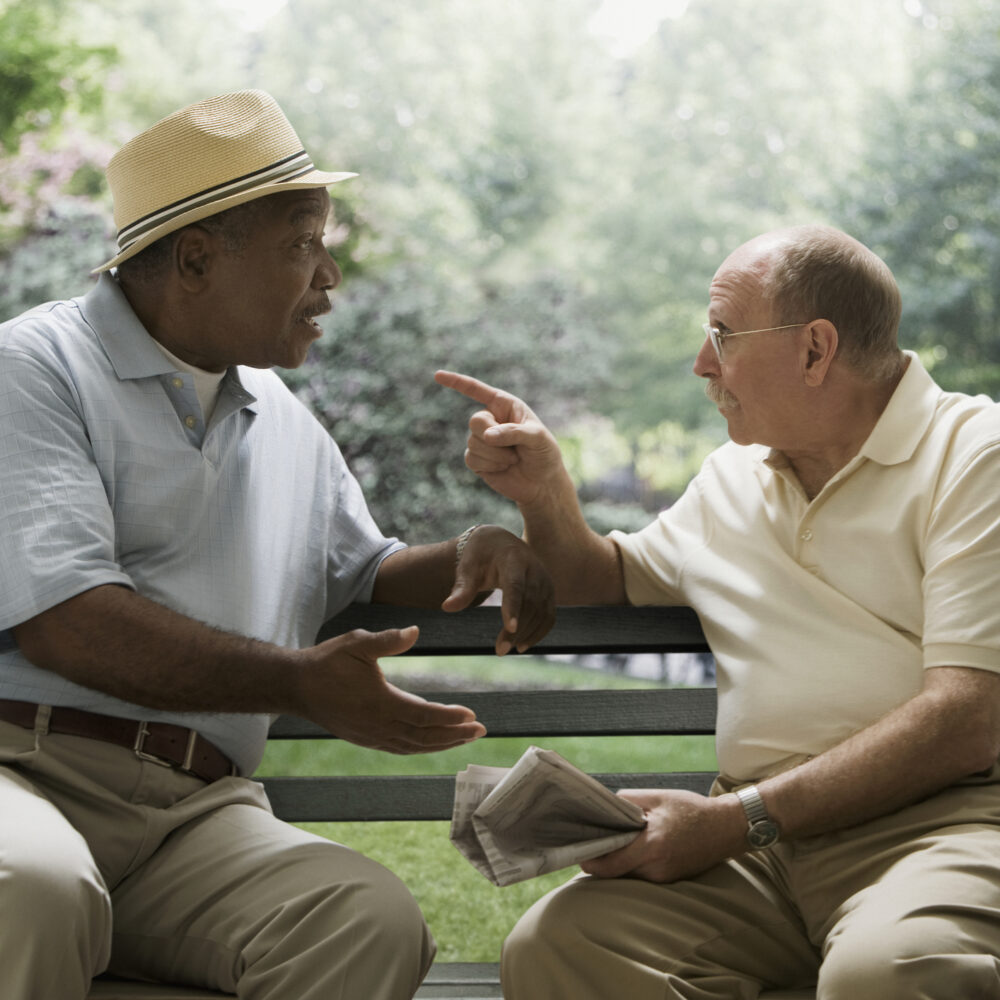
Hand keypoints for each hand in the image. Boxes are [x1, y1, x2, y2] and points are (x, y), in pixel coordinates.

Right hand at [298, 626, 486, 752]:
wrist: (295, 685)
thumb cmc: (327, 661)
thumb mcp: (357, 643)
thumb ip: (388, 639)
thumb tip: (415, 631)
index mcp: (380, 702)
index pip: (424, 715)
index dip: (450, 718)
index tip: (472, 716)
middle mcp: (377, 725)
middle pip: (424, 737)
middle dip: (455, 735)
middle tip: (480, 731)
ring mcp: (370, 736)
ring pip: (413, 746)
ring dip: (440, 744)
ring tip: (464, 739)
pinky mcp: (364, 739)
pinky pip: (399, 749)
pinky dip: (420, 747)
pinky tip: (432, 742)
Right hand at [435, 370, 566, 506]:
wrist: (541, 483)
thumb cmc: (544, 454)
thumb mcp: (538, 438)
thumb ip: (513, 432)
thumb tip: (486, 436)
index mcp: (504, 405)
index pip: (477, 390)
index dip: (457, 382)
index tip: (437, 375)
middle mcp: (490, 419)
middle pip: (475, 420)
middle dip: (491, 436)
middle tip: (513, 448)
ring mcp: (481, 440)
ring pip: (473, 442)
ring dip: (496, 455)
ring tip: (513, 459)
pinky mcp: (477, 460)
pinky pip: (471, 458)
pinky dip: (490, 464)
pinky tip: (503, 467)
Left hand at [441, 525, 555, 653]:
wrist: (500, 542)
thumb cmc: (481, 555)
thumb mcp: (468, 566)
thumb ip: (461, 587)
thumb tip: (447, 607)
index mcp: (513, 559)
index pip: (515, 585)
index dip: (514, 607)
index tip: (510, 629)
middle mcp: (534, 569)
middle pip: (530, 602)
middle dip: (517, 629)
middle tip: (500, 650)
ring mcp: (545, 580)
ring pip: (542, 612)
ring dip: (527, 633)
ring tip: (506, 649)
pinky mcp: (549, 592)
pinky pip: (548, 616)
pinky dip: (538, 632)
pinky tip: (522, 645)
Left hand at [580, 789, 744, 882]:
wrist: (727, 828)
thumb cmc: (692, 809)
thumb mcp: (658, 797)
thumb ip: (628, 801)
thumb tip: (605, 808)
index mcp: (652, 844)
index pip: (612, 864)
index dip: (592, 862)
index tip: (579, 854)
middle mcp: (657, 866)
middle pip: (617, 871)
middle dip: (603, 859)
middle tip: (592, 843)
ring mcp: (665, 876)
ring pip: (630, 874)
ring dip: (620, 861)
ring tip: (613, 841)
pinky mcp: (671, 879)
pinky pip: (643, 874)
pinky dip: (635, 863)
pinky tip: (635, 847)